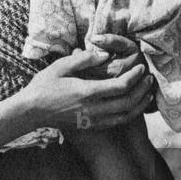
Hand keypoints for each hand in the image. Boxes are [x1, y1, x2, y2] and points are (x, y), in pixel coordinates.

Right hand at [22, 44, 153, 131]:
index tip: (140, 67)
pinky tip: (134, 105)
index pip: (121, 86)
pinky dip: (130, 114)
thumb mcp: (61, 66)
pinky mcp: (91, 126)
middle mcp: (93, 109)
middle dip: (142, 89)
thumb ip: (84, 58)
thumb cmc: (44, 85)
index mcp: (87, 92)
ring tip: (148, 91)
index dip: (135, 77)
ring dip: (140, 103)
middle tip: (149, 77)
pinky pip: (117, 122)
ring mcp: (93, 120)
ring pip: (125, 116)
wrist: (31, 111)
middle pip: (128, 102)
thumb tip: (105, 53)